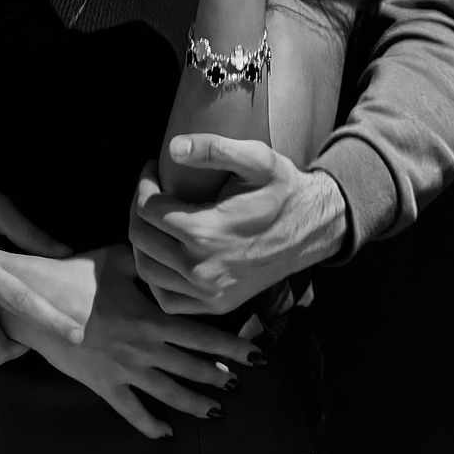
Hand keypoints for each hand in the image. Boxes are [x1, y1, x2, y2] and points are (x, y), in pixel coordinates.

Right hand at [0, 246, 259, 438]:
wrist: (33, 302)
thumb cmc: (73, 276)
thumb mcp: (113, 258)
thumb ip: (144, 260)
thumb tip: (165, 254)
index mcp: (149, 317)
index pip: (200, 334)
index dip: (231, 346)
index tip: (256, 355)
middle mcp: (143, 348)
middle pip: (191, 367)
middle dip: (219, 376)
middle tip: (239, 384)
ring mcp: (123, 370)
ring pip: (168, 393)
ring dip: (195, 403)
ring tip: (216, 409)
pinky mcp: (103, 385)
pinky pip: (131, 411)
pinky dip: (150, 425)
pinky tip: (166, 433)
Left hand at [129, 134, 347, 314]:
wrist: (314, 229)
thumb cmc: (283, 191)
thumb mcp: (257, 159)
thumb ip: (215, 149)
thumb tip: (173, 148)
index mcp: (205, 232)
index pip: (146, 209)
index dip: (144, 185)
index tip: (153, 169)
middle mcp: (201, 269)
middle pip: (141, 238)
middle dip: (138, 209)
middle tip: (151, 190)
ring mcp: (208, 293)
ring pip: (147, 268)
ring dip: (142, 240)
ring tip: (154, 218)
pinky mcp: (215, 305)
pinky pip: (166, 298)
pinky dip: (156, 277)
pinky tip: (163, 253)